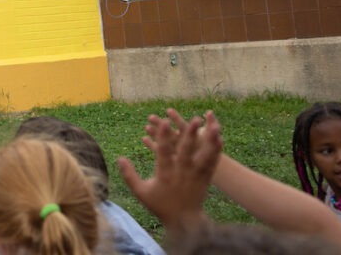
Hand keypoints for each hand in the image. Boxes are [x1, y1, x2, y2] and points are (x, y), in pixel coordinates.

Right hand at [117, 109, 222, 233]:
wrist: (184, 221)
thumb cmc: (160, 205)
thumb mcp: (140, 192)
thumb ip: (129, 175)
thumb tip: (119, 158)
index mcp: (165, 175)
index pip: (163, 152)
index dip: (164, 136)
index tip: (165, 122)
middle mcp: (181, 173)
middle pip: (186, 151)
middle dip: (190, 134)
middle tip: (194, 119)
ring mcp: (195, 176)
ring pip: (203, 155)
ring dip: (208, 140)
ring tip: (214, 126)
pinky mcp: (206, 178)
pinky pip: (212, 163)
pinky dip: (216, 150)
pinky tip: (221, 138)